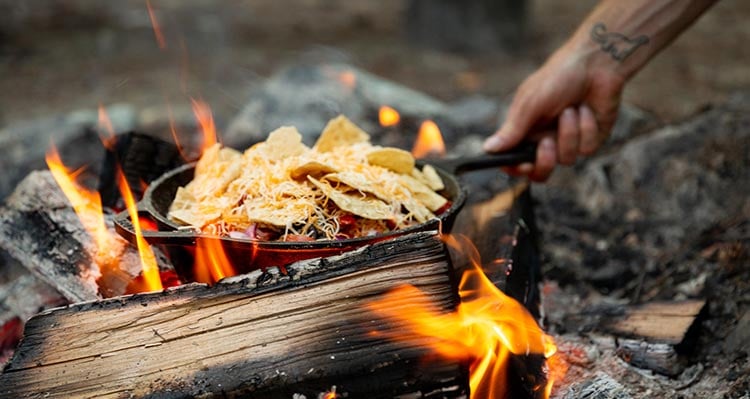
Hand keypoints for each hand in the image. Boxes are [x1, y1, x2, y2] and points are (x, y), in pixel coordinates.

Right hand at [483, 44, 625, 180]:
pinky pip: (586, 149)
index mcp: (525, 131)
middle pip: (540, 172)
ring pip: (566, 160)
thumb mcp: (530, 103)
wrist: (595, 64)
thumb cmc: (557, 77)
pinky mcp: (590, 140)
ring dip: (569, 132)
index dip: (515, 168)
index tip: (521, 164)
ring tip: (570, 108)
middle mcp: (545, 140)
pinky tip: (586, 109)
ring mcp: (568, 142)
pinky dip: (586, 128)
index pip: (514, 160)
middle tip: (546, 143)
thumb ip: (512, 129)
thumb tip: (488, 148)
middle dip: (544, 161)